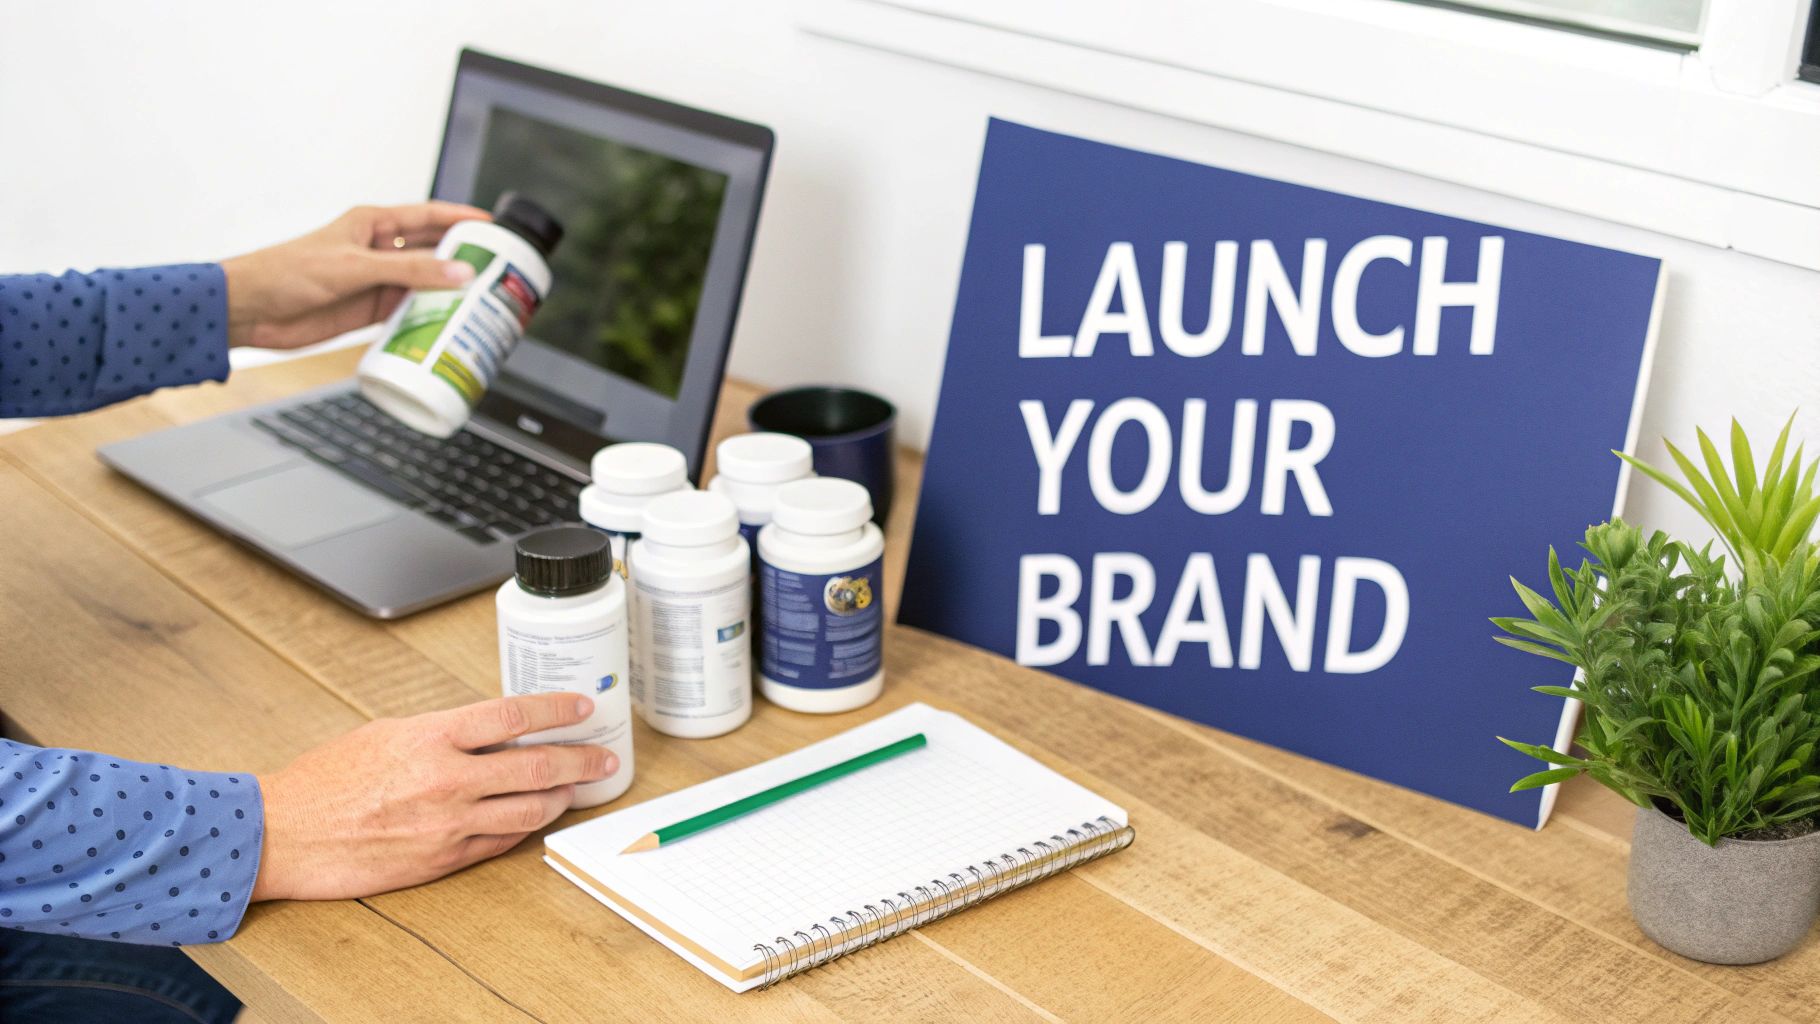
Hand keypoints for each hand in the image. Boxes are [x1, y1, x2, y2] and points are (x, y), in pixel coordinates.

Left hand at [220, 201, 490, 349]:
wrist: (251, 309)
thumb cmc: (287, 271)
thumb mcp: (354, 267)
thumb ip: (409, 272)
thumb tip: (459, 273)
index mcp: (372, 225)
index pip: (428, 216)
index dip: (461, 219)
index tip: (493, 226)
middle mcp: (378, 250)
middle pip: (433, 251)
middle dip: (463, 258)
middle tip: (496, 270)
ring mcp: (375, 281)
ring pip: (424, 285)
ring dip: (448, 294)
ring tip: (481, 302)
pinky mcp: (369, 310)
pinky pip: (408, 312)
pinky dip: (428, 319)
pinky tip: (448, 326)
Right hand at [251, 693, 616, 900]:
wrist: (283, 834)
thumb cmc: (326, 780)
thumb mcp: (387, 733)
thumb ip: (442, 732)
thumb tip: (489, 730)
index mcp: (432, 737)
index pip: (514, 715)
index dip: (556, 710)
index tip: (581, 706)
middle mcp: (447, 780)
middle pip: (537, 766)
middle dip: (580, 760)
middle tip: (603, 756)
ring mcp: (449, 824)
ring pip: (528, 810)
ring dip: (561, 798)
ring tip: (576, 788)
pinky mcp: (443, 859)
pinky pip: (500, 842)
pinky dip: (524, 828)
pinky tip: (536, 817)